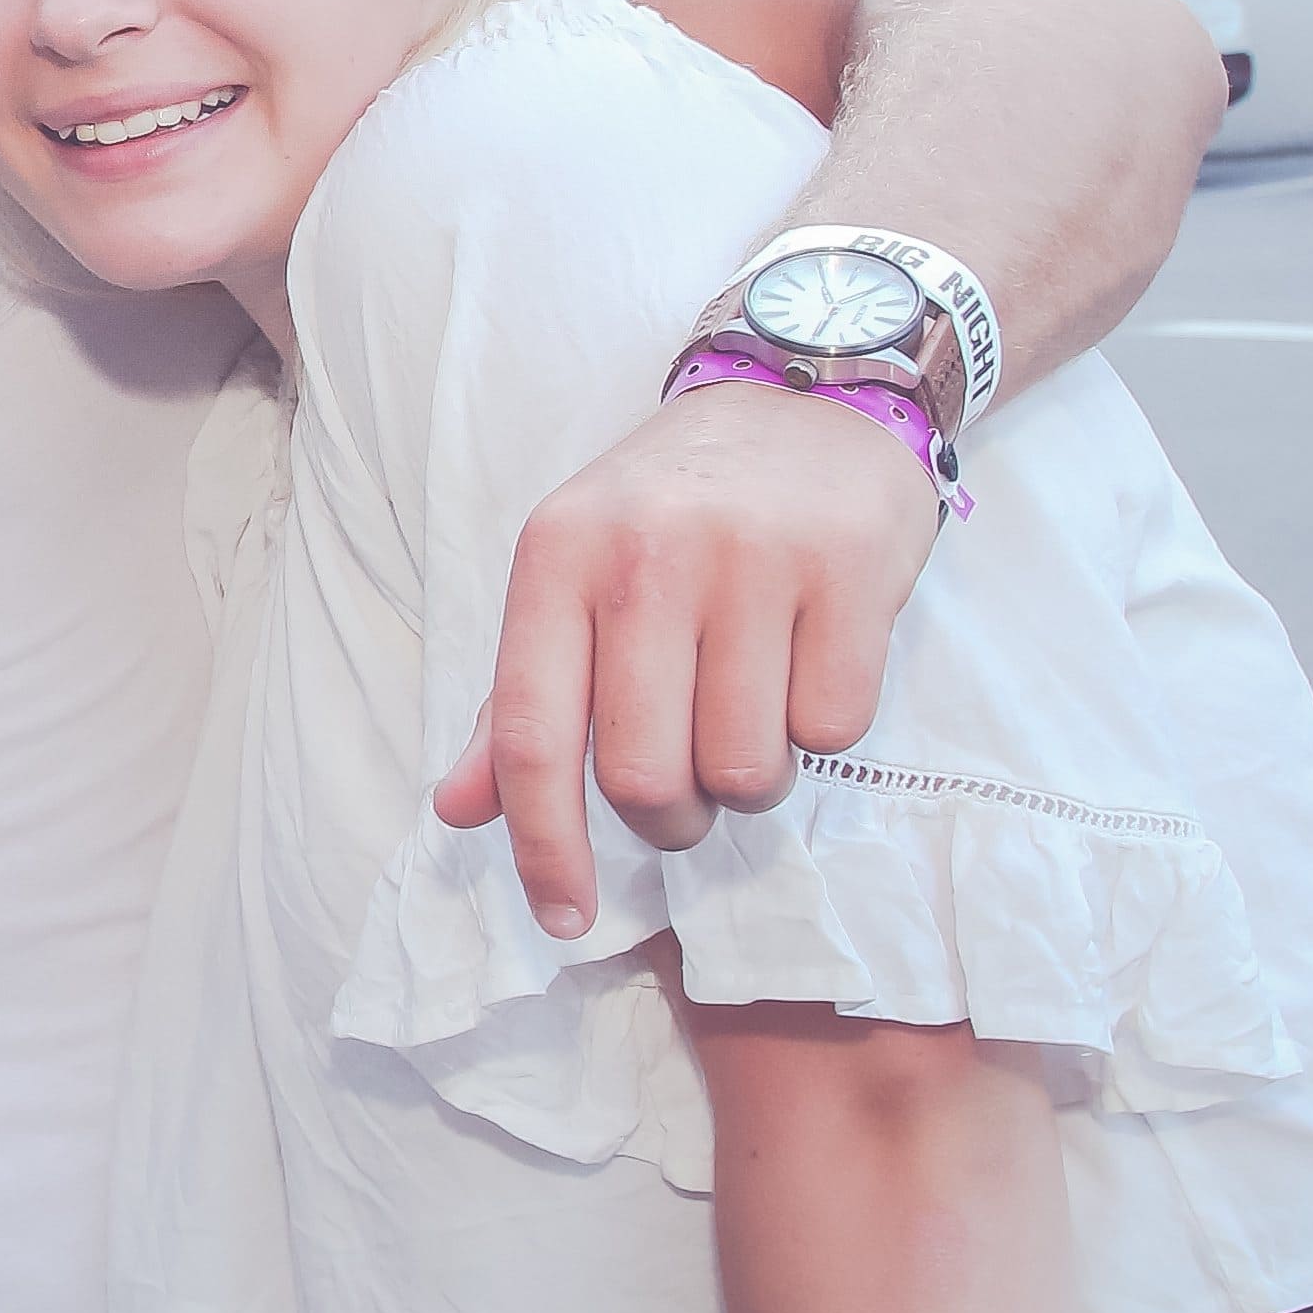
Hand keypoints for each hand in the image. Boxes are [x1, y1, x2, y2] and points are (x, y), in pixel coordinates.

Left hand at [435, 378, 935, 930]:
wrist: (804, 394)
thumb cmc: (672, 509)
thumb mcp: (573, 576)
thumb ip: (517, 699)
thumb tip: (461, 811)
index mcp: (557, 557)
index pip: (531, 736)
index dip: (542, 847)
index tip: (561, 919)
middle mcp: (647, 554)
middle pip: (642, 774)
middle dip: (665, 821)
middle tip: (683, 797)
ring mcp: (754, 558)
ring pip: (743, 769)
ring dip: (747, 783)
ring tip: (747, 723)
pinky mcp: (851, 570)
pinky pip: (833, 729)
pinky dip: (821, 732)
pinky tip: (808, 670)